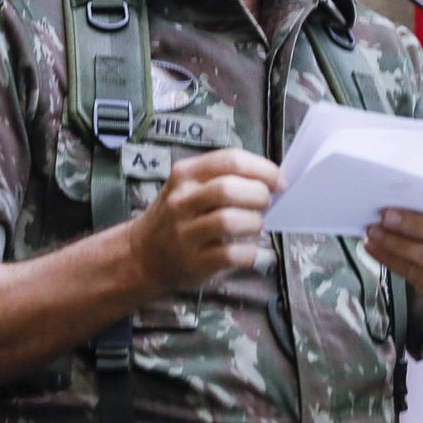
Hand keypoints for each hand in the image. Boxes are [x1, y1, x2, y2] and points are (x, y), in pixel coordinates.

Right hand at [129, 148, 280, 291]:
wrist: (143, 254)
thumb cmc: (178, 216)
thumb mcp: (189, 186)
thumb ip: (224, 178)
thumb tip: (271, 181)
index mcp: (185, 174)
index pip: (230, 160)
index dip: (262, 169)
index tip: (278, 181)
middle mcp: (182, 201)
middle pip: (229, 189)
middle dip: (259, 195)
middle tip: (266, 203)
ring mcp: (185, 233)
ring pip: (229, 221)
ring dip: (254, 223)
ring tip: (256, 225)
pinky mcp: (193, 262)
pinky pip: (231, 255)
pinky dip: (250, 252)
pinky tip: (250, 250)